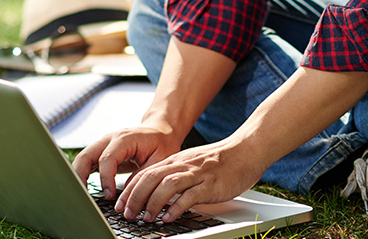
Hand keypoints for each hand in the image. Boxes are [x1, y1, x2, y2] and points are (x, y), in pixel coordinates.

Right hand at [71, 124, 184, 199]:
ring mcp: (103, 145)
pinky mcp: (102, 152)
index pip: (106, 158)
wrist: (160, 131)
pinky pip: (87, 163)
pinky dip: (83, 176)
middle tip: (84, 197)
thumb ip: (143, 175)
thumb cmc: (162, 143)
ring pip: (82, 159)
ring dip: (78, 177)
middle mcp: (109, 139)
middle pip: (85, 156)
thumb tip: (127, 195)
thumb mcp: (160, 159)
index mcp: (124, 138)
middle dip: (81, 177)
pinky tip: (85, 190)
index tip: (109, 195)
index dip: (105, 178)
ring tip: (82, 196)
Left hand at [115, 139, 265, 222]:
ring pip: (166, 186)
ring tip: (146, 218)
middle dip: (135, 198)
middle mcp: (183, 165)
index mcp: (176, 160)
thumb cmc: (221, 160)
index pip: (145, 174)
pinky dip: (176, 208)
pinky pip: (189, 196)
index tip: (121, 204)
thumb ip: (175, 174)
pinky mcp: (210, 184)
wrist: (247, 150)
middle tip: (127, 214)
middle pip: (150, 179)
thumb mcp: (192, 163)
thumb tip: (157, 192)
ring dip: (152, 203)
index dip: (129, 190)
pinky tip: (169, 217)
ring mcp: (196, 174)